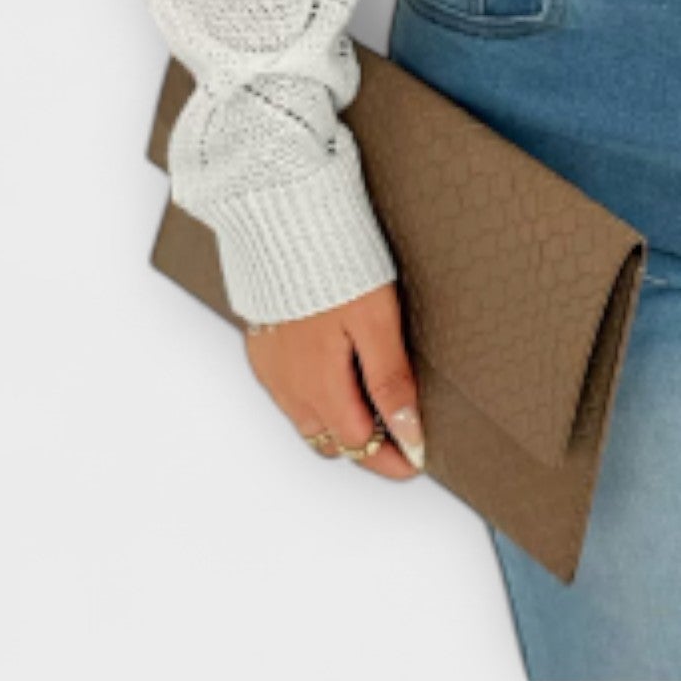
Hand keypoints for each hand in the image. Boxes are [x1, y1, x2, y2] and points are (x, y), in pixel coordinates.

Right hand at [242, 280, 426, 481]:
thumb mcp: (376, 320)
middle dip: (367, 447)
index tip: (417, 461)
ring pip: (308, 420)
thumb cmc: (333, 262)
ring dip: (340, 425)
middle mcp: (289, 386)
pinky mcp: (262, 346)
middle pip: (332, 439)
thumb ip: (390, 379)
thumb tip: (409, 433)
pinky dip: (316, 400)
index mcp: (320, 386)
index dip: (392, 457)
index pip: (360, 444)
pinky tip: (335, 379)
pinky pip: (289, 392)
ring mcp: (272, 368)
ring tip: (375, 414)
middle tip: (402, 441)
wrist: (280, 218)